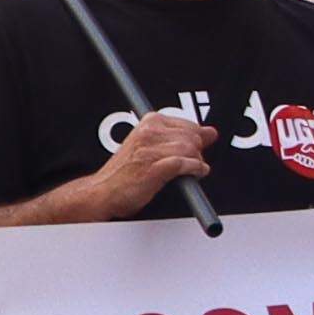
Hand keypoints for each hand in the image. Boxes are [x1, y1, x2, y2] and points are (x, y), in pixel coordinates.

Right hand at [89, 105, 217, 211]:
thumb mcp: (152, 146)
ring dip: (196, 163)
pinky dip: (194, 170)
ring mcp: (150, 150)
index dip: (197, 140)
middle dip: (198, 152)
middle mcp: (149, 133)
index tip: (196, 150)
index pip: (189, 125)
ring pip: (190, 150)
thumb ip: (181, 137)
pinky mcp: (153, 168)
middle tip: (190, 164)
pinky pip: (184, 164)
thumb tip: (211, 132)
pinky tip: (194, 175)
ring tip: (190, 172)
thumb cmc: (125, 171)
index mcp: (149, 123)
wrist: (102, 191)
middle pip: (192, 137)